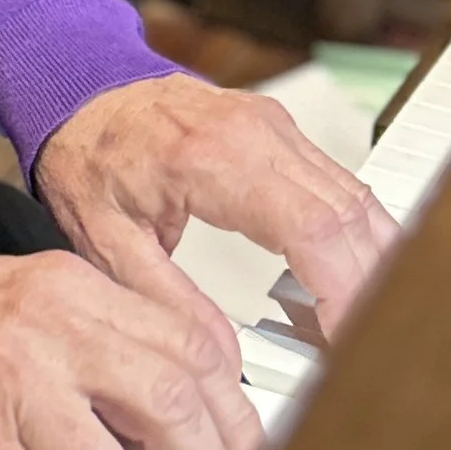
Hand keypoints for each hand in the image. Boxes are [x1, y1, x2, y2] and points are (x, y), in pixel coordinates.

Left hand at [35, 73, 398, 339]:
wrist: (79, 90)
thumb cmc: (87, 156)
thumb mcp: (103, 242)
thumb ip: (166, 301)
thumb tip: (222, 359)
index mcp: (211, 160)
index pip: (312, 228)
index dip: (344, 290)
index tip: (344, 341)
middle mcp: (256, 134)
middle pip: (348, 215)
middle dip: (367, 289)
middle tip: (359, 349)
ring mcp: (275, 127)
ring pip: (356, 197)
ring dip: (371, 263)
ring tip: (361, 325)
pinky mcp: (282, 131)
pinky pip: (341, 184)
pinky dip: (356, 235)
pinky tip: (354, 277)